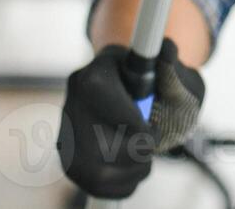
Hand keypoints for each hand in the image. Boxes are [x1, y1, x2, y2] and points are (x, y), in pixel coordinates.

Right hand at [56, 39, 205, 198]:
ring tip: (144, 156)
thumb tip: (166, 48)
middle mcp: (71, 106)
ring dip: (132, 170)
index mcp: (91, 77)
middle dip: (137, 153)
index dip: (141, 129)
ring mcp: (65, 136)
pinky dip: (122, 184)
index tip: (153, 128)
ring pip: (97, 173)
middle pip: (103, 150)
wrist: (132, 93)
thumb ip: (169, 61)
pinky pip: (95, 186)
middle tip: (150, 143)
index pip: (113, 113)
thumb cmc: (154, 80)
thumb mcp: (166, 66)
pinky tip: (131, 167)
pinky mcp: (68, 160)